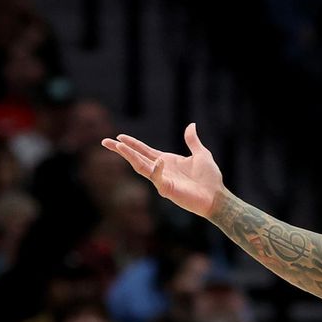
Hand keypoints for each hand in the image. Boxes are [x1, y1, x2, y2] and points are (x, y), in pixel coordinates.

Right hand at [101, 123, 223, 217]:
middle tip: (104, 141)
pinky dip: (157, 169)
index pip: (144, 151)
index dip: (132, 144)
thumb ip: (193, 141)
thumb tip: (191, 125)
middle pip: (137, 158)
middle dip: (121, 150)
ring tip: (119, 146)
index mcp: (167, 161)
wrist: (217, 196)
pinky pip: (158, 178)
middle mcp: (161, 170)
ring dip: (130, 157)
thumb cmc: (210, 178)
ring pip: (141, 167)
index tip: (118, 137)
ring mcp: (162, 180)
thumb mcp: (201, 154)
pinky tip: (159, 160)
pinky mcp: (167, 189)